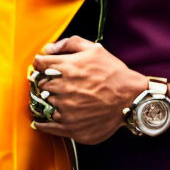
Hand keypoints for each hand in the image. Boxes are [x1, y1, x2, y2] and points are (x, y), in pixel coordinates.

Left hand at [31, 35, 146, 144]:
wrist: (130, 97)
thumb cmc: (113, 72)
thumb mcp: (94, 49)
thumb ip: (69, 43)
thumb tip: (48, 48)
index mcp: (68, 67)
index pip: (39, 64)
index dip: (40, 64)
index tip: (43, 68)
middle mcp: (64, 88)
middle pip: (40, 84)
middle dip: (43, 82)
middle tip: (51, 83)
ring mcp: (67, 109)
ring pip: (43, 104)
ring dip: (45, 101)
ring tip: (54, 99)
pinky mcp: (71, 126)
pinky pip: (47, 126)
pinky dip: (43, 122)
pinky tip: (43, 119)